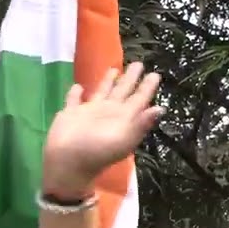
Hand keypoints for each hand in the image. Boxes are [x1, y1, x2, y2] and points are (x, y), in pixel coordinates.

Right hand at [42, 61, 162, 197]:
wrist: (67, 164)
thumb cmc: (96, 152)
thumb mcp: (124, 139)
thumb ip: (141, 123)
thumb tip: (160, 109)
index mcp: (123, 118)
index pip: (139, 99)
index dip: (147, 87)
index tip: (155, 74)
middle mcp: (108, 113)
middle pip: (122, 92)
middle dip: (131, 79)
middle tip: (139, 63)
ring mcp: (89, 113)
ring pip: (102, 92)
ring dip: (108, 82)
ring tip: (115, 69)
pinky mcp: (71, 114)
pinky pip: (74, 100)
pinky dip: (76, 93)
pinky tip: (78, 86)